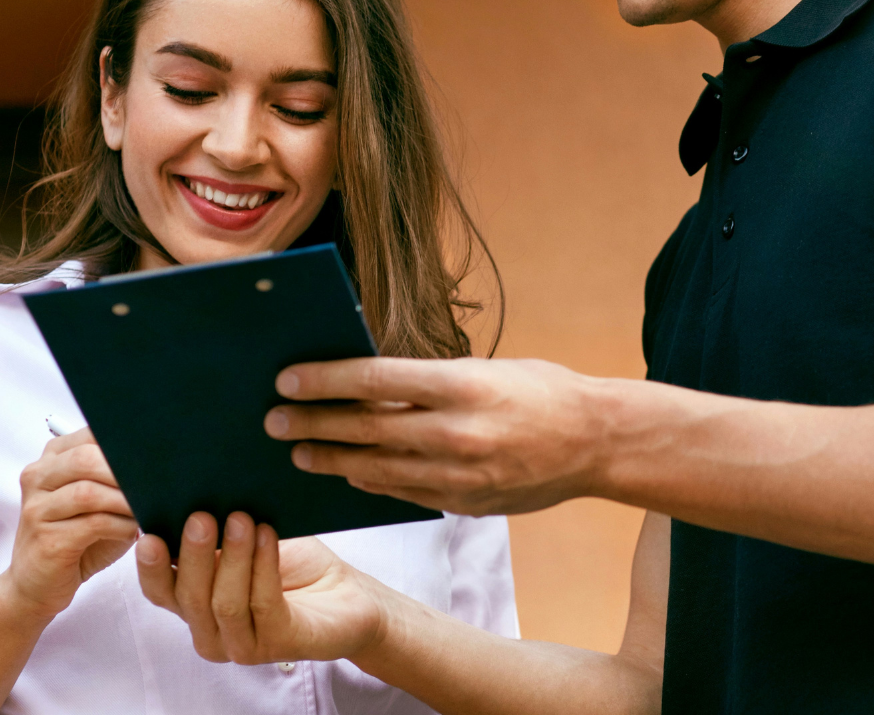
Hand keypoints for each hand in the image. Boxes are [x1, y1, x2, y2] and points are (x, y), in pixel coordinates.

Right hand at [0, 429, 139, 619]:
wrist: (37, 584)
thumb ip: (115, 477)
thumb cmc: (77, 538)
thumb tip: (160, 462)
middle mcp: (38, 477)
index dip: (124, 443)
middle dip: (126, 471)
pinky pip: (91, 524)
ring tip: (148, 509)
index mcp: (52, 458)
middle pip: (85, 459)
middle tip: (156, 483)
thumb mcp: (98, 501)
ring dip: (125, 501)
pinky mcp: (46, 539)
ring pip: (88, 492)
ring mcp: (37, 508)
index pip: (89, 435)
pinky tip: (132, 532)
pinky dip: (120, 526)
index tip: (155, 455)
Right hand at [135, 513, 391, 664]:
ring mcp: (242, 644)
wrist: (348, 595)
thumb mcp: (248, 540)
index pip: (160, 591)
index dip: (150, 567)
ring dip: (232, 557)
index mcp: (195, 605)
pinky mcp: (279, 644)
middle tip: (200, 516)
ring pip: (224, 603)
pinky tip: (268, 536)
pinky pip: (264, 604)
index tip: (148, 533)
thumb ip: (217, 527)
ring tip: (241, 519)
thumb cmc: (294, 565)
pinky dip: (263, 566)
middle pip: (188, 597)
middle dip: (193, 554)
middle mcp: (211, 631)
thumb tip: (191, 486)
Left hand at [266, 356, 611, 514]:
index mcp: (463, 385)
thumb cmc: (544, 390)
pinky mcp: (467, 504)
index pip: (376, 378)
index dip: (326, 379)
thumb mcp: (488, 369)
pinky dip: (372, 482)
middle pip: (367, 428)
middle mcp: (457, 432)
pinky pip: (405, 493)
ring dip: (332, 460)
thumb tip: (369, 380)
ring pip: (378, 468)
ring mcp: (461, 475)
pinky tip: (348, 474)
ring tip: (298, 451)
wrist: (600, 443)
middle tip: (273, 419)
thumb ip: (433, 378)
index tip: (288, 378)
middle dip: (314, 423)